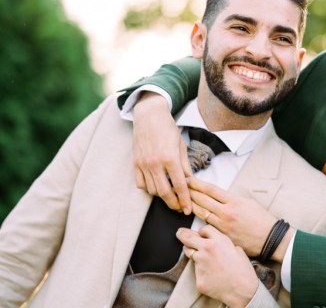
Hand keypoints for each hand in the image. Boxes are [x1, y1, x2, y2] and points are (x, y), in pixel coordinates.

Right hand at [132, 92, 192, 213]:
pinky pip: (141, 184)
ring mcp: (143, 164)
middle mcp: (155, 163)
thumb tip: (189, 183)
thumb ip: (185, 166)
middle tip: (179, 208)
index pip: (179, 186)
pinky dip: (149, 188)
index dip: (184, 200)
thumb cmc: (168, 129)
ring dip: (162, 196)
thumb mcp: (181, 146)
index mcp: (170, 158)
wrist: (149, 116)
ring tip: (170, 196)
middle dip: (173, 203)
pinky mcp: (135, 163)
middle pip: (164, 192)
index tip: (187, 210)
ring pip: (152, 190)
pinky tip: (156, 186)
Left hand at [177, 226, 257, 307]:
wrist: (243, 290)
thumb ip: (226, 244)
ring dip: (191, 252)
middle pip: (188, 237)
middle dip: (183, 234)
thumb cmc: (243, 271)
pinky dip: (200, 271)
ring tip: (198, 256)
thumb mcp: (238, 250)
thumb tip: (220, 244)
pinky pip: (196, 271)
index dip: (202, 231)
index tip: (200, 234)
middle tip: (180, 233)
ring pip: (189, 253)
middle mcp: (207, 250)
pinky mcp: (198, 278)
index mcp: (219, 241)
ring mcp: (201, 264)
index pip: (204, 229)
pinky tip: (210, 274)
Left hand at [187, 177, 277, 256]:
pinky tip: (193, 218)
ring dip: (191, 206)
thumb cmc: (262, 220)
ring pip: (201, 214)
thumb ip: (232, 199)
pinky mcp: (222, 237)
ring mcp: (223, 226)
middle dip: (190, 192)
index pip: (211, 189)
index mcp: (234, 201)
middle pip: (203, 200)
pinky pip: (206, 227)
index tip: (189, 180)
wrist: (269, 239)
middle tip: (181, 187)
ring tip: (183, 201)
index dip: (197, 184)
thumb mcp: (249, 202)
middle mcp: (226, 212)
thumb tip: (219, 197)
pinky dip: (199, 221)